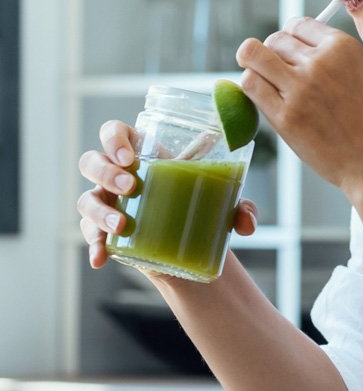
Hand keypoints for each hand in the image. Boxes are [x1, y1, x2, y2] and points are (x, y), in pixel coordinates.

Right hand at [77, 119, 258, 269]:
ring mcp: (107, 203)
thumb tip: (247, 221)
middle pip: (92, 162)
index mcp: (144, 154)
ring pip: (86, 199)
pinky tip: (101, 257)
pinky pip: (89, 234)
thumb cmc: (202, 207)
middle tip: (131, 186)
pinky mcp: (105, 231)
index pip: (114, 133)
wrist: (192, 244)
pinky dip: (94, 245)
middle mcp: (118, 175)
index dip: (113, 138)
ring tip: (122, 224)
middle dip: (106, 172)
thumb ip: (242, 208)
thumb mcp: (223, 203)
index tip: (130, 157)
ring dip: (99, 211)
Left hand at [236, 17, 362, 202]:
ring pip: (253, 55)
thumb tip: (289, 46)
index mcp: (343, 47)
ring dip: (255, 66)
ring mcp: (300, 88)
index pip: (298, 23)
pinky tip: (264, 98)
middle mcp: (320, 62)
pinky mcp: (285, 116)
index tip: (292, 54)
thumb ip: (328, 57)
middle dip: (273, 54)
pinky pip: (250, 85)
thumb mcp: (359, 73)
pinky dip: (252, 88)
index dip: (291, 38)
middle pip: (274, 39)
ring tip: (266, 82)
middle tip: (281, 75)